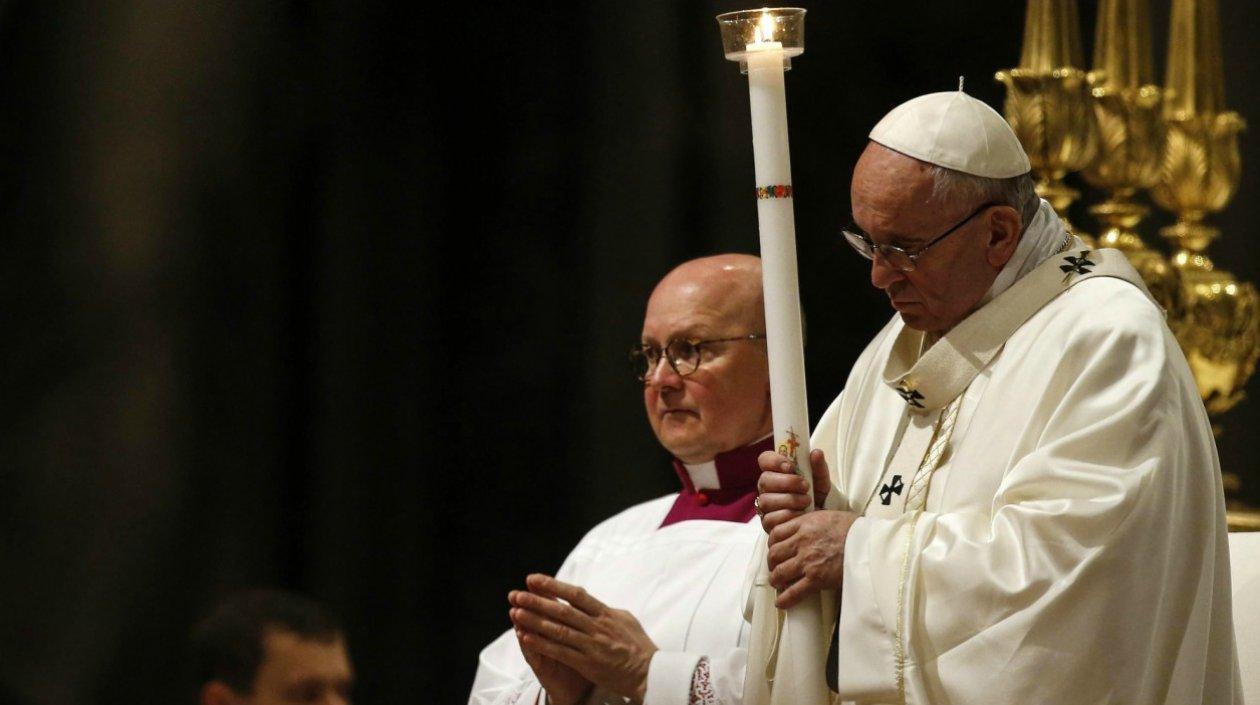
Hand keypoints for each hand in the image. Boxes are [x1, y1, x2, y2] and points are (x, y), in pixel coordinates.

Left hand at [509, 574, 657, 702]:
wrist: (650, 673)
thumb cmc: (639, 647)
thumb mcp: (626, 620)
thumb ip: (606, 611)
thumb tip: (592, 602)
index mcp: (606, 614)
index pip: (576, 595)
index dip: (553, 586)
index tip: (534, 580)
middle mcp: (597, 627)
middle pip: (562, 610)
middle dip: (537, 601)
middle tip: (517, 594)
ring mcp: (592, 645)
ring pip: (558, 629)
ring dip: (534, 620)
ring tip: (516, 612)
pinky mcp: (588, 664)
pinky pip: (560, 652)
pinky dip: (542, 644)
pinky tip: (526, 638)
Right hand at [756, 449, 831, 535]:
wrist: (821, 520)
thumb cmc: (817, 495)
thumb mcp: (822, 480)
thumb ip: (818, 467)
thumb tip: (816, 453)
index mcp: (776, 471)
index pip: (765, 459)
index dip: (774, 461)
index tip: (790, 466)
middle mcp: (767, 487)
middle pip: (764, 480)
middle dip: (786, 482)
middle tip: (805, 486)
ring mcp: (765, 505)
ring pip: (766, 500)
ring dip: (789, 500)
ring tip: (807, 501)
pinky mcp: (768, 523)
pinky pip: (771, 518)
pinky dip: (789, 516)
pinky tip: (801, 514)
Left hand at [767, 509, 858, 608]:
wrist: (870, 543)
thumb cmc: (856, 529)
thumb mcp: (830, 515)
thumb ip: (814, 522)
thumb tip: (808, 527)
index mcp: (804, 524)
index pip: (776, 533)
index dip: (772, 543)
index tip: (775, 549)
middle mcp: (802, 541)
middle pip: (774, 553)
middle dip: (772, 563)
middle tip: (776, 568)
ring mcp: (807, 560)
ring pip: (779, 572)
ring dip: (776, 580)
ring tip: (778, 584)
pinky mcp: (816, 578)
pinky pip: (793, 591)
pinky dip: (784, 599)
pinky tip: (780, 603)